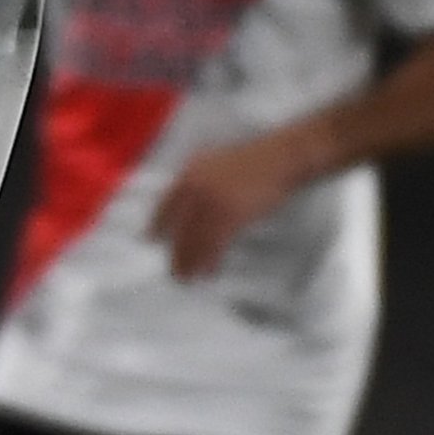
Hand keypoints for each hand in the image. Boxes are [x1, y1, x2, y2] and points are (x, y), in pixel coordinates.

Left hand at [152, 125, 328, 278]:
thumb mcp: (218, 163)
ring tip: (189, 278)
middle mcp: (196, 185)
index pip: (165, 204)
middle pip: (179, 227)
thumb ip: (200, 182)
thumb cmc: (257, 161)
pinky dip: (211, 260)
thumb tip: (190, 209)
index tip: (151, 241)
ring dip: (191, 262)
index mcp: (190, 172)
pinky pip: (215, 244)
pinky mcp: (231, 213)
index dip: (157, 226)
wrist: (282, 156)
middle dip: (175, 253)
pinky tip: (210, 270)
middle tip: (174, 270)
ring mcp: (213, 200)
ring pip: (195, 239)